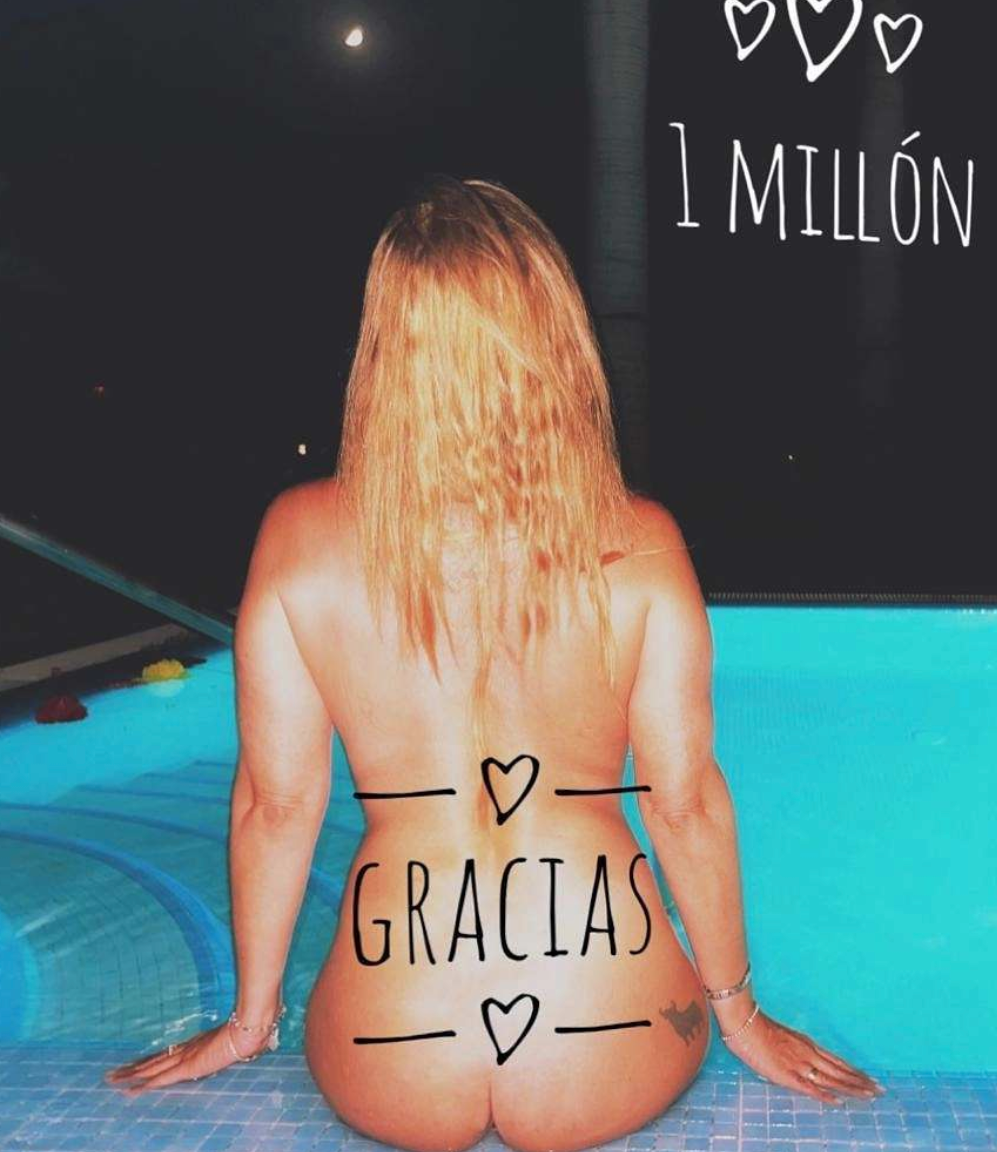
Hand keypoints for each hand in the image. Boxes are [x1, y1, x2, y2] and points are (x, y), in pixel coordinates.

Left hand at [104, 1019, 268, 1096]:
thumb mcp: (243, 1041)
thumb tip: (256, 1044)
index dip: (149, 1061)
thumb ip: (242, 1043)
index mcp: (197, 1045)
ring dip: (130, 1076)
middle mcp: (187, 1051)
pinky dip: (144, 1085)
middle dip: (132, 1069)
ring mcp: (187, 1058)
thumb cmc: (252, 1032)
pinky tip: (130, 1091)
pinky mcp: (189, 1068)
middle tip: (111, 1075)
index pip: (167, 1055)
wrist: (252, 1028)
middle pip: (153, 1062)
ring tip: (111, 1081)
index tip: (134, 1066)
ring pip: (151, 1070)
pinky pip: (161, 1079)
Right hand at [720, 1005, 884, 1104]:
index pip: (837, 1062)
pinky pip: (810, 1088)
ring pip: (831, 1079)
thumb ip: (796, 1051)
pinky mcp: (787, 1074)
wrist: (744, 1024)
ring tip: (870, 1095)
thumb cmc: (759, 1030)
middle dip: (861, 1082)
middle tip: (880, 1090)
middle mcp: (809, 1055)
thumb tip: (802, 1063)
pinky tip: (838, 1101)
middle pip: (840, 1071)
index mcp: (808, 1045)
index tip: (870, 1080)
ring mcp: (799, 1065)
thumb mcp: (784, 1039)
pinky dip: (825, 1095)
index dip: (854, 1072)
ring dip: (851, 1088)